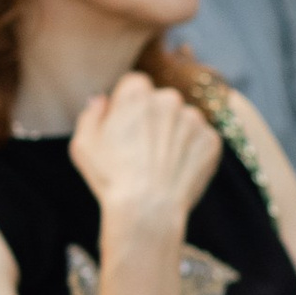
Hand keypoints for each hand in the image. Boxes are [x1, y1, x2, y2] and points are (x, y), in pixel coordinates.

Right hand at [69, 74, 219, 249]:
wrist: (148, 209)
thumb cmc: (111, 177)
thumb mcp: (83, 144)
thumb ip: (91, 114)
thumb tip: (101, 100)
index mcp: (137, 93)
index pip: (135, 85)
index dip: (128, 105)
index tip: (124, 126)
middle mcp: (169, 98)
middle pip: (161, 101)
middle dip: (154, 117)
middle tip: (142, 148)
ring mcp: (194, 119)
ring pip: (183, 120)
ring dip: (174, 133)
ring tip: (160, 163)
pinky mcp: (211, 141)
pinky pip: (200, 140)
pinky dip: (191, 152)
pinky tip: (176, 170)